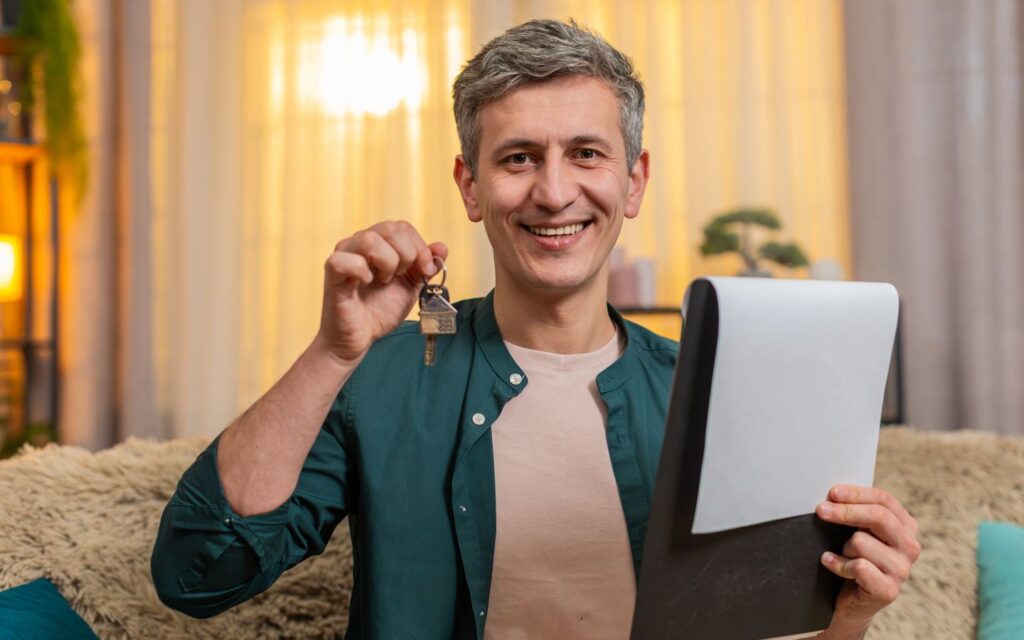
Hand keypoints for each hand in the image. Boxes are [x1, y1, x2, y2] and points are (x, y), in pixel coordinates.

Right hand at [314, 220, 447, 363]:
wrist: (360, 338)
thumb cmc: (380, 311)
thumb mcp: (411, 287)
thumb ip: (425, 267)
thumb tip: (441, 247)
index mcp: (378, 243)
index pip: (402, 227)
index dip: (420, 246)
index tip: (426, 270)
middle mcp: (359, 243)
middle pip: (390, 228)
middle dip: (407, 254)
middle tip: (402, 276)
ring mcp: (344, 256)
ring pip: (370, 239)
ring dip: (387, 262)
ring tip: (384, 280)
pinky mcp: (332, 274)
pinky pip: (344, 259)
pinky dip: (361, 270)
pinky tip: (367, 282)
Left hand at [815, 485, 920, 638]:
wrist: (850, 601)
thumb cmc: (852, 558)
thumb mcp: (858, 530)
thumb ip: (857, 512)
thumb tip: (834, 494)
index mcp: (906, 526)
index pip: (884, 500)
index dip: (857, 493)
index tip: (832, 492)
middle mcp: (910, 547)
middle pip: (879, 517)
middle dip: (846, 511)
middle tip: (821, 510)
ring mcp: (902, 570)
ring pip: (861, 542)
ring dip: (843, 547)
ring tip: (842, 554)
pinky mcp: (888, 590)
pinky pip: (857, 566)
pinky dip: (838, 564)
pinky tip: (830, 563)